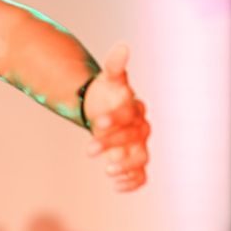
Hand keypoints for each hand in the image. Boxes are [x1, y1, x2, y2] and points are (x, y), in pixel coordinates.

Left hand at [83, 43, 150, 191]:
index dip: (114, 120)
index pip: (128, 115)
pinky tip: (116, 184)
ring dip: (125, 166)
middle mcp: (141, 128)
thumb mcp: (109, 78)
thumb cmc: (108, 93)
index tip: (97, 121)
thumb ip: (115, 64)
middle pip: (131, 138)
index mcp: (134, 109)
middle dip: (110, 144)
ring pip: (140, 159)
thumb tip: (123, 46)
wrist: (106, 109)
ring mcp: (139, 146)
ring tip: (107, 171)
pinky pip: (141, 176)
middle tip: (88, 149)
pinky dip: (132, 181)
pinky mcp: (135, 162)